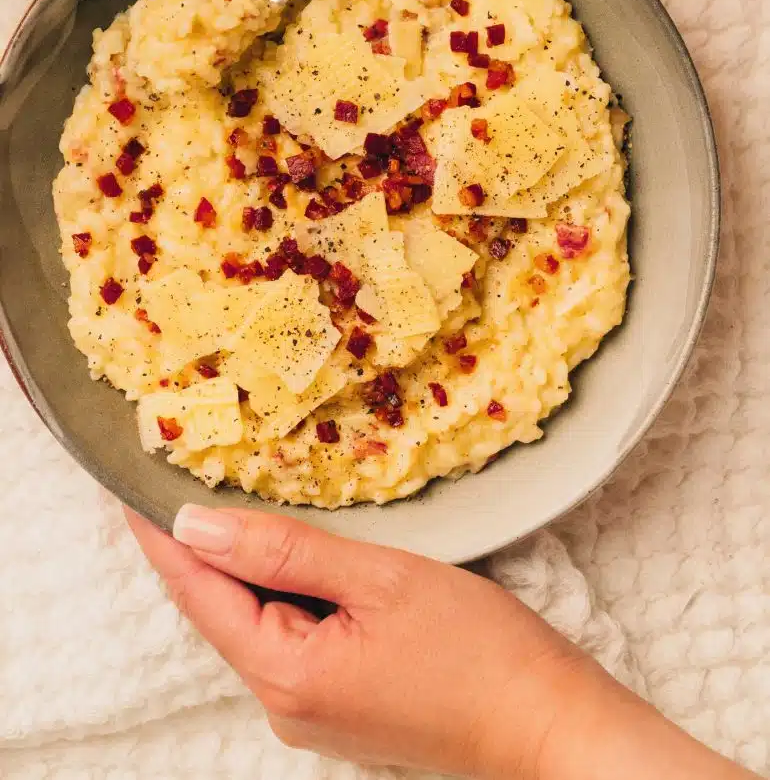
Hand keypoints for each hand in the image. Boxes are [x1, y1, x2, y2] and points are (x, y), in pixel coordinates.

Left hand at [127, 505, 754, 779]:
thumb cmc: (479, 651)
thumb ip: (284, 552)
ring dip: (245, 568)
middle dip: (201, 547)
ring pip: (257, 624)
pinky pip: (290, 641)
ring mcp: (312, 713)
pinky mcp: (340, 707)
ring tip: (232, 505)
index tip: (129, 486)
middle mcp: (285, 704)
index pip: (200, 592)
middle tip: (181, 476)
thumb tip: (194, 527)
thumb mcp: (380, 579)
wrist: (546, 724)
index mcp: (286, 673)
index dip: (161, 537)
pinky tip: (296, 559)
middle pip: (224, 610)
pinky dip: (283, 594)